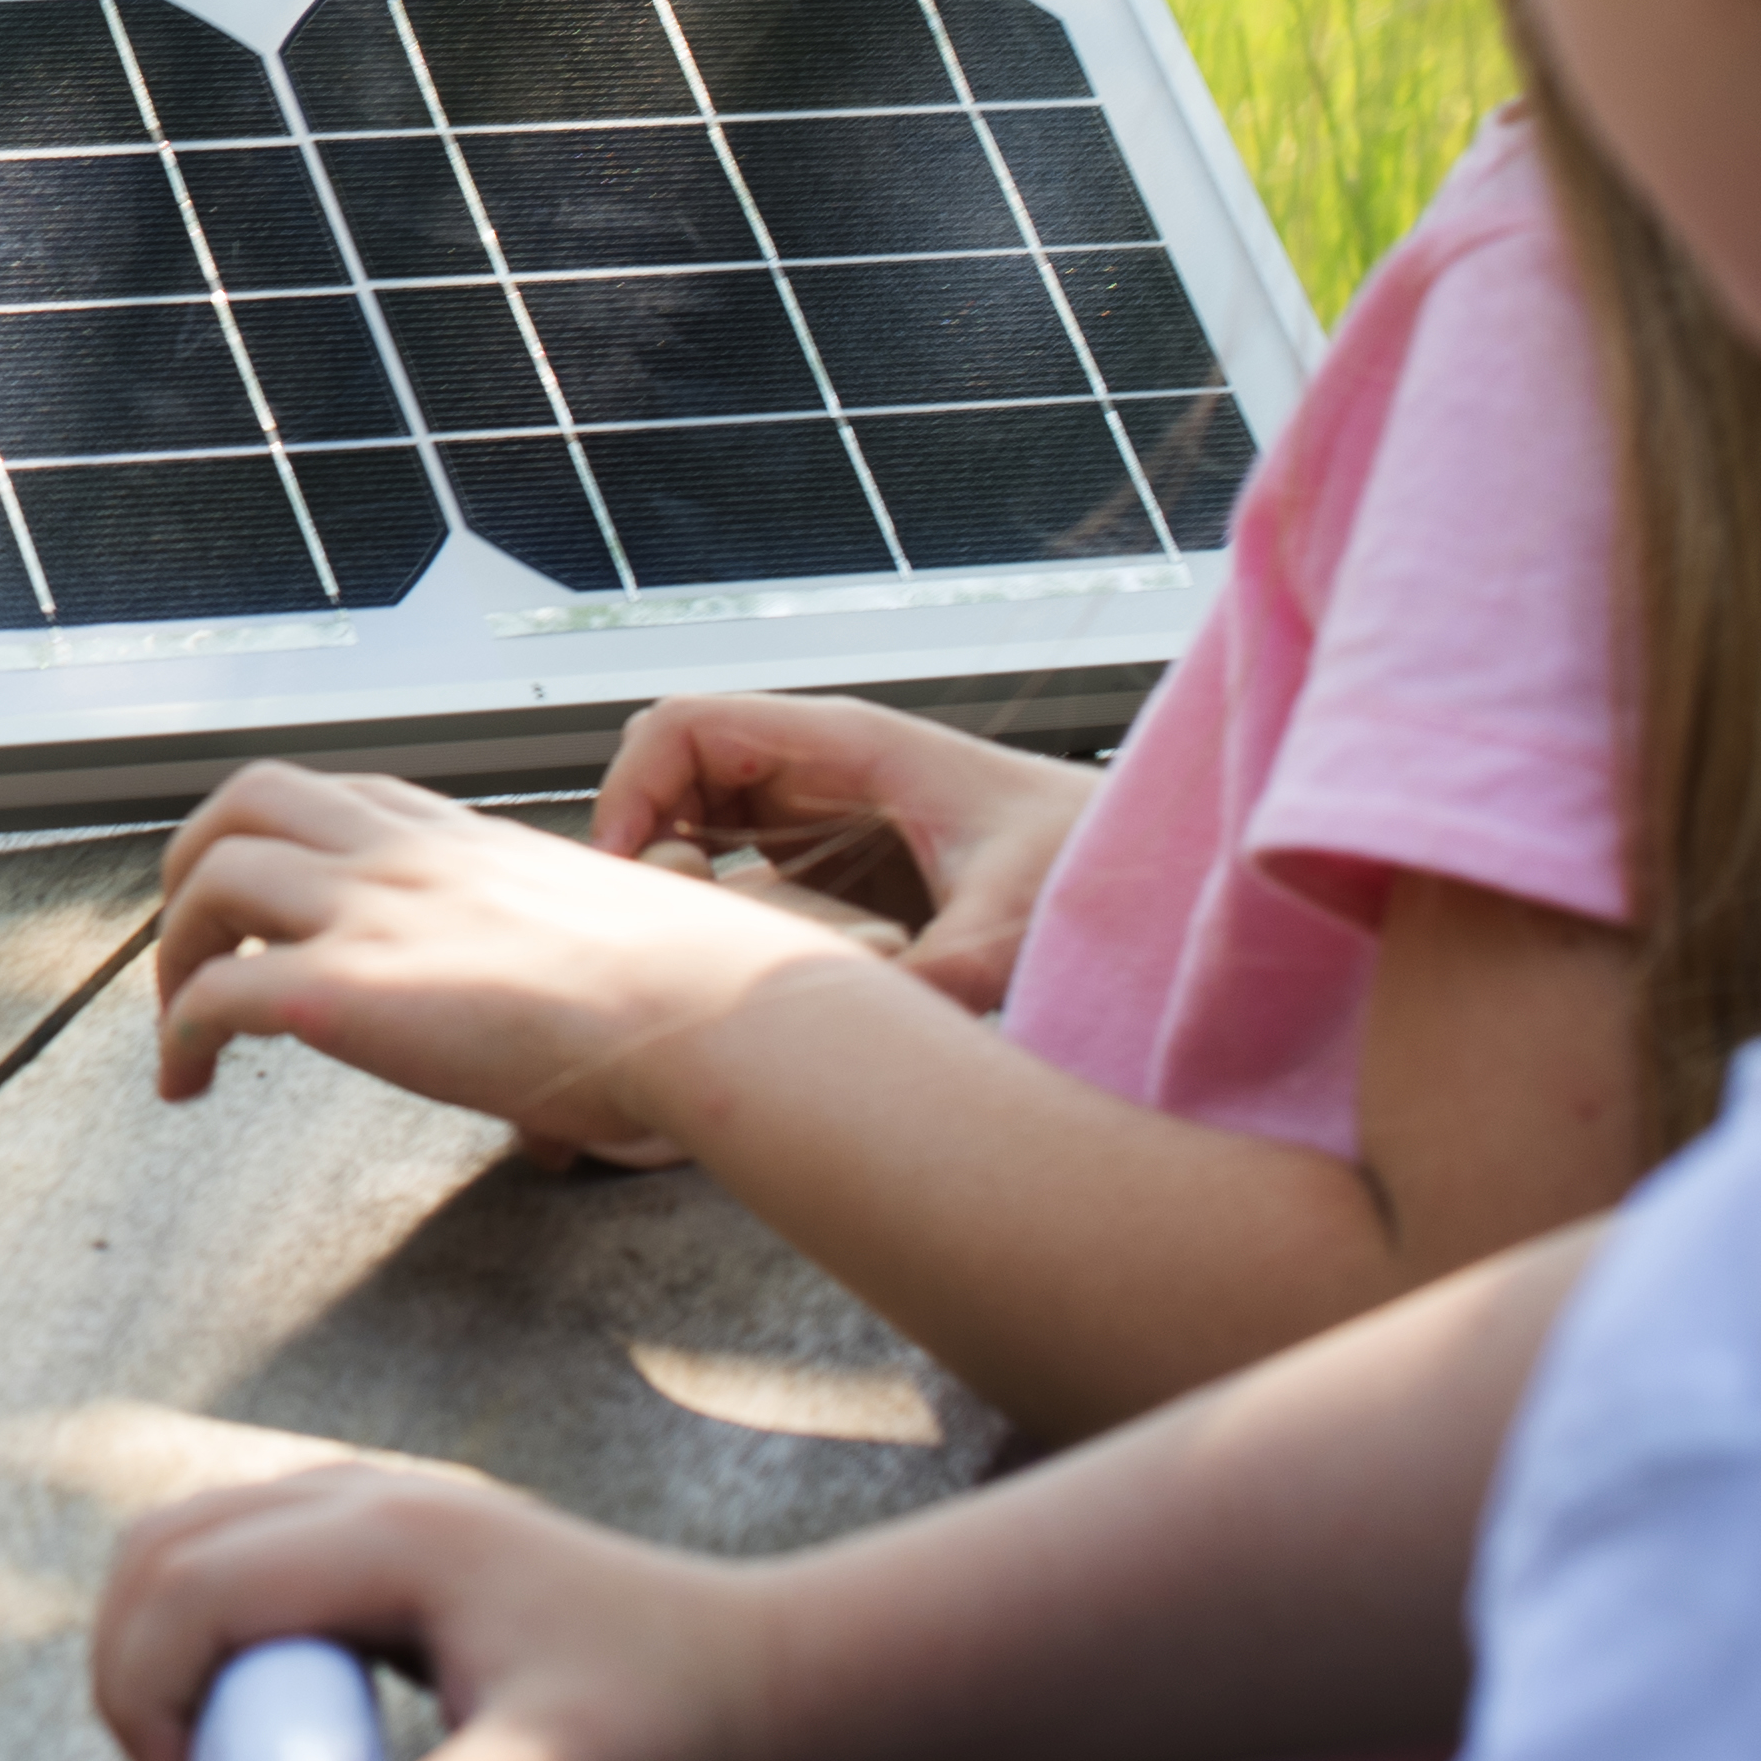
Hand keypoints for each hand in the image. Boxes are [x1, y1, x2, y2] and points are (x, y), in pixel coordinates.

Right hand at [93, 1458, 789, 1760]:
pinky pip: (236, 1551)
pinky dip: (201, 1626)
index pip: (187, 1582)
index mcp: (391, 1538)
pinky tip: (254, 1720)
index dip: (146, 1694)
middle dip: (129, 1666)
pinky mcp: (384, 1533)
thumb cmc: (675, 1725)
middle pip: (161, 1543)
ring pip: (187, 1535)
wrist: (766, 1671)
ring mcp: (373, 1501)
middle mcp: (366, 1493)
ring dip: (155, 1641)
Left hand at [149, 760, 857, 1163]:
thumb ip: (563, 958)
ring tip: (177, 1025)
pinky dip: (180, 1034)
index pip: (342, 797)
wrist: (706, 1015)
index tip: (269, 901)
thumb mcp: (608, 938)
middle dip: (194, 863)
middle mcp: (405, 856)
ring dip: (173, 948)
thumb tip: (580, 1034)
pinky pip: (218, 993)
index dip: (285, 838)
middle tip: (188, 943)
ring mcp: (369, 913)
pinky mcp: (345, 991)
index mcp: (468, 839)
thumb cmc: (690, 997)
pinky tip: (188, 1082)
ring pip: (211, 875)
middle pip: (247, 800)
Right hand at [592, 692, 1099, 1013]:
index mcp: (847, 745)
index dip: (630, 787)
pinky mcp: (838, 856)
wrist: (1141, 869)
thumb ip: (936, 978)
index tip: (620, 871)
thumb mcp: (1009, 929)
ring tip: (686, 950)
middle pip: (674, 766)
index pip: (685, 724)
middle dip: (639, 835)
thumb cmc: (1087, 865)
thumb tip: (859, 1036)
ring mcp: (827, 809)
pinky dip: (718, 902)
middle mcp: (823, 766)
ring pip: (698, 814)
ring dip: (675, 872)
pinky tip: (737, 964)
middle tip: (648, 925)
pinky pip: (741, 859)